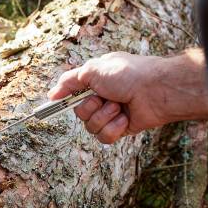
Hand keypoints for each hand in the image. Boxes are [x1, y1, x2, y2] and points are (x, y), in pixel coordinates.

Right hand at [48, 50, 207, 143]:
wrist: (156, 90)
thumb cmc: (128, 74)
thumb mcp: (93, 70)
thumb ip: (69, 82)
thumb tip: (51, 94)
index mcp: (95, 81)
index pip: (72, 94)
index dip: (64, 100)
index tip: (53, 104)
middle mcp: (102, 98)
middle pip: (80, 113)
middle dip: (90, 107)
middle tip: (104, 97)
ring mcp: (111, 114)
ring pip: (91, 127)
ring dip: (104, 116)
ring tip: (119, 106)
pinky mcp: (121, 128)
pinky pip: (105, 137)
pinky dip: (114, 127)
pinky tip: (126, 118)